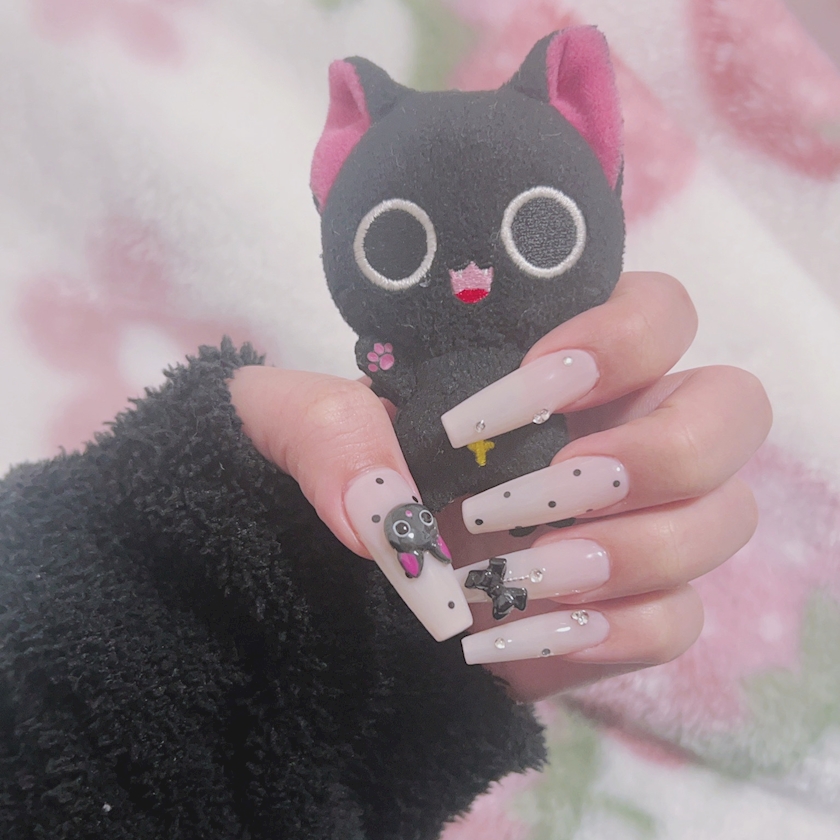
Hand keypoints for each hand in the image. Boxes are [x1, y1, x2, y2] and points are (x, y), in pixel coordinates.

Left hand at [228, 272, 770, 701]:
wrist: (326, 573)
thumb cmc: (326, 470)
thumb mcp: (292, 430)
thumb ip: (320, 431)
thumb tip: (378, 507)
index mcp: (558, 365)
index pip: (660, 313)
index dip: (622, 341)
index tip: (525, 387)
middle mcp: (617, 433)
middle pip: (730, 411)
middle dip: (658, 451)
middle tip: (554, 485)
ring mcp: (633, 525)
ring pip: (719, 521)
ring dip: (629, 551)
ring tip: (518, 575)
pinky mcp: (623, 613)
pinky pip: (677, 621)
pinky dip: (611, 633)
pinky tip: (518, 635)